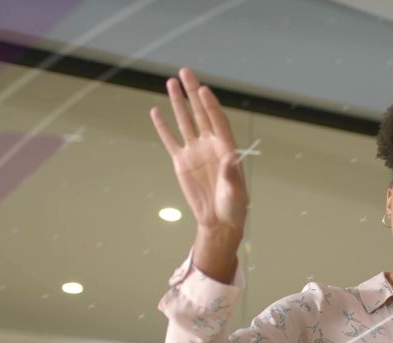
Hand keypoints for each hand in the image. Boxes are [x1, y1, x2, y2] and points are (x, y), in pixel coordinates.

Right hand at [149, 68, 247, 233]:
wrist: (219, 221)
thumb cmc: (234, 207)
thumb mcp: (236, 192)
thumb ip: (232, 175)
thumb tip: (230, 157)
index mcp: (226, 148)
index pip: (217, 121)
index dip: (211, 105)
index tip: (203, 89)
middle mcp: (210, 145)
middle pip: (201, 113)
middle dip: (193, 92)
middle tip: (185, 71)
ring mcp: (195, 152)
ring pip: (185, 121)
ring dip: (178, 102)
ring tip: (171, 81)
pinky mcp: (181, 162)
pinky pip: (170, 140)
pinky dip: (163, 126)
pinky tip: (156, 111)